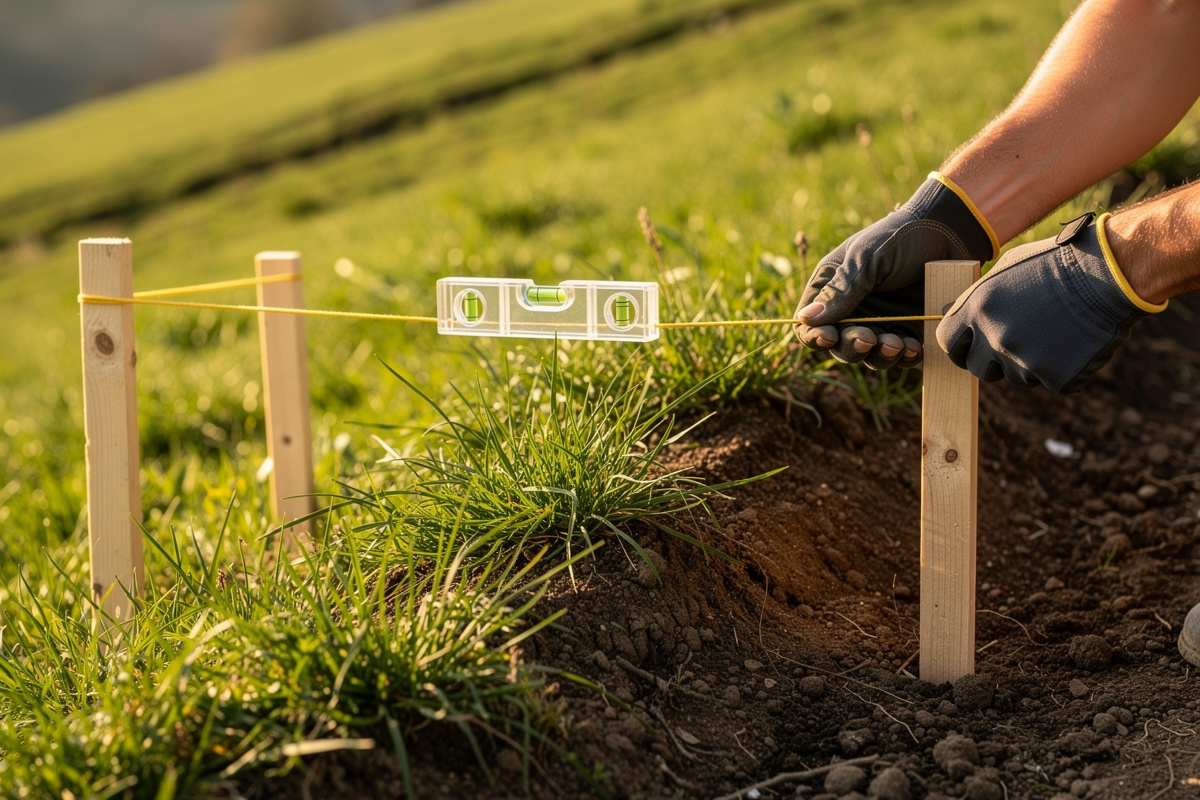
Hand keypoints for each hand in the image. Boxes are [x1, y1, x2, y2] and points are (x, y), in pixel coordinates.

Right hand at [793, 173, 996, 368]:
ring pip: (868, 357)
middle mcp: (853, 310)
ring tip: (897, 343)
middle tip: (870, 339)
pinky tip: (914, 347)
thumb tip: (806, 319)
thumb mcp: (866, 258)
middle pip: (837, 346)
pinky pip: (900, 357)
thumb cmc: (903, 237)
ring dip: (879, 357)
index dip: (815, 336)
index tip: (830, 336)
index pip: (810, 324)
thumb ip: (840, 291)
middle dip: (851, 348)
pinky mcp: (910, 331)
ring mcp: (881, 322)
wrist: (953, 231)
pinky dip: (905, 358)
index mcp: (832, 289)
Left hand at [936, 212, 1165, 393]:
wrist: (1110, 273)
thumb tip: (955, 315)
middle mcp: (995, 338)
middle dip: (994, 360)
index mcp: (977, 308)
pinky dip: (1063, 369)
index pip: (948, 342)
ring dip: (1031, 362)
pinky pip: (1051, 382)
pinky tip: (1076, 342)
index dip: (959, 346)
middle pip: (979, 368)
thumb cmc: (1057, 263)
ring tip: (1055, 332)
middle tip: (1020, 341)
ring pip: (1017, 377)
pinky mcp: (1055, 377)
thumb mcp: (1005, 269)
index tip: (968, 347)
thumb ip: (978, 298)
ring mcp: (1024, 361)